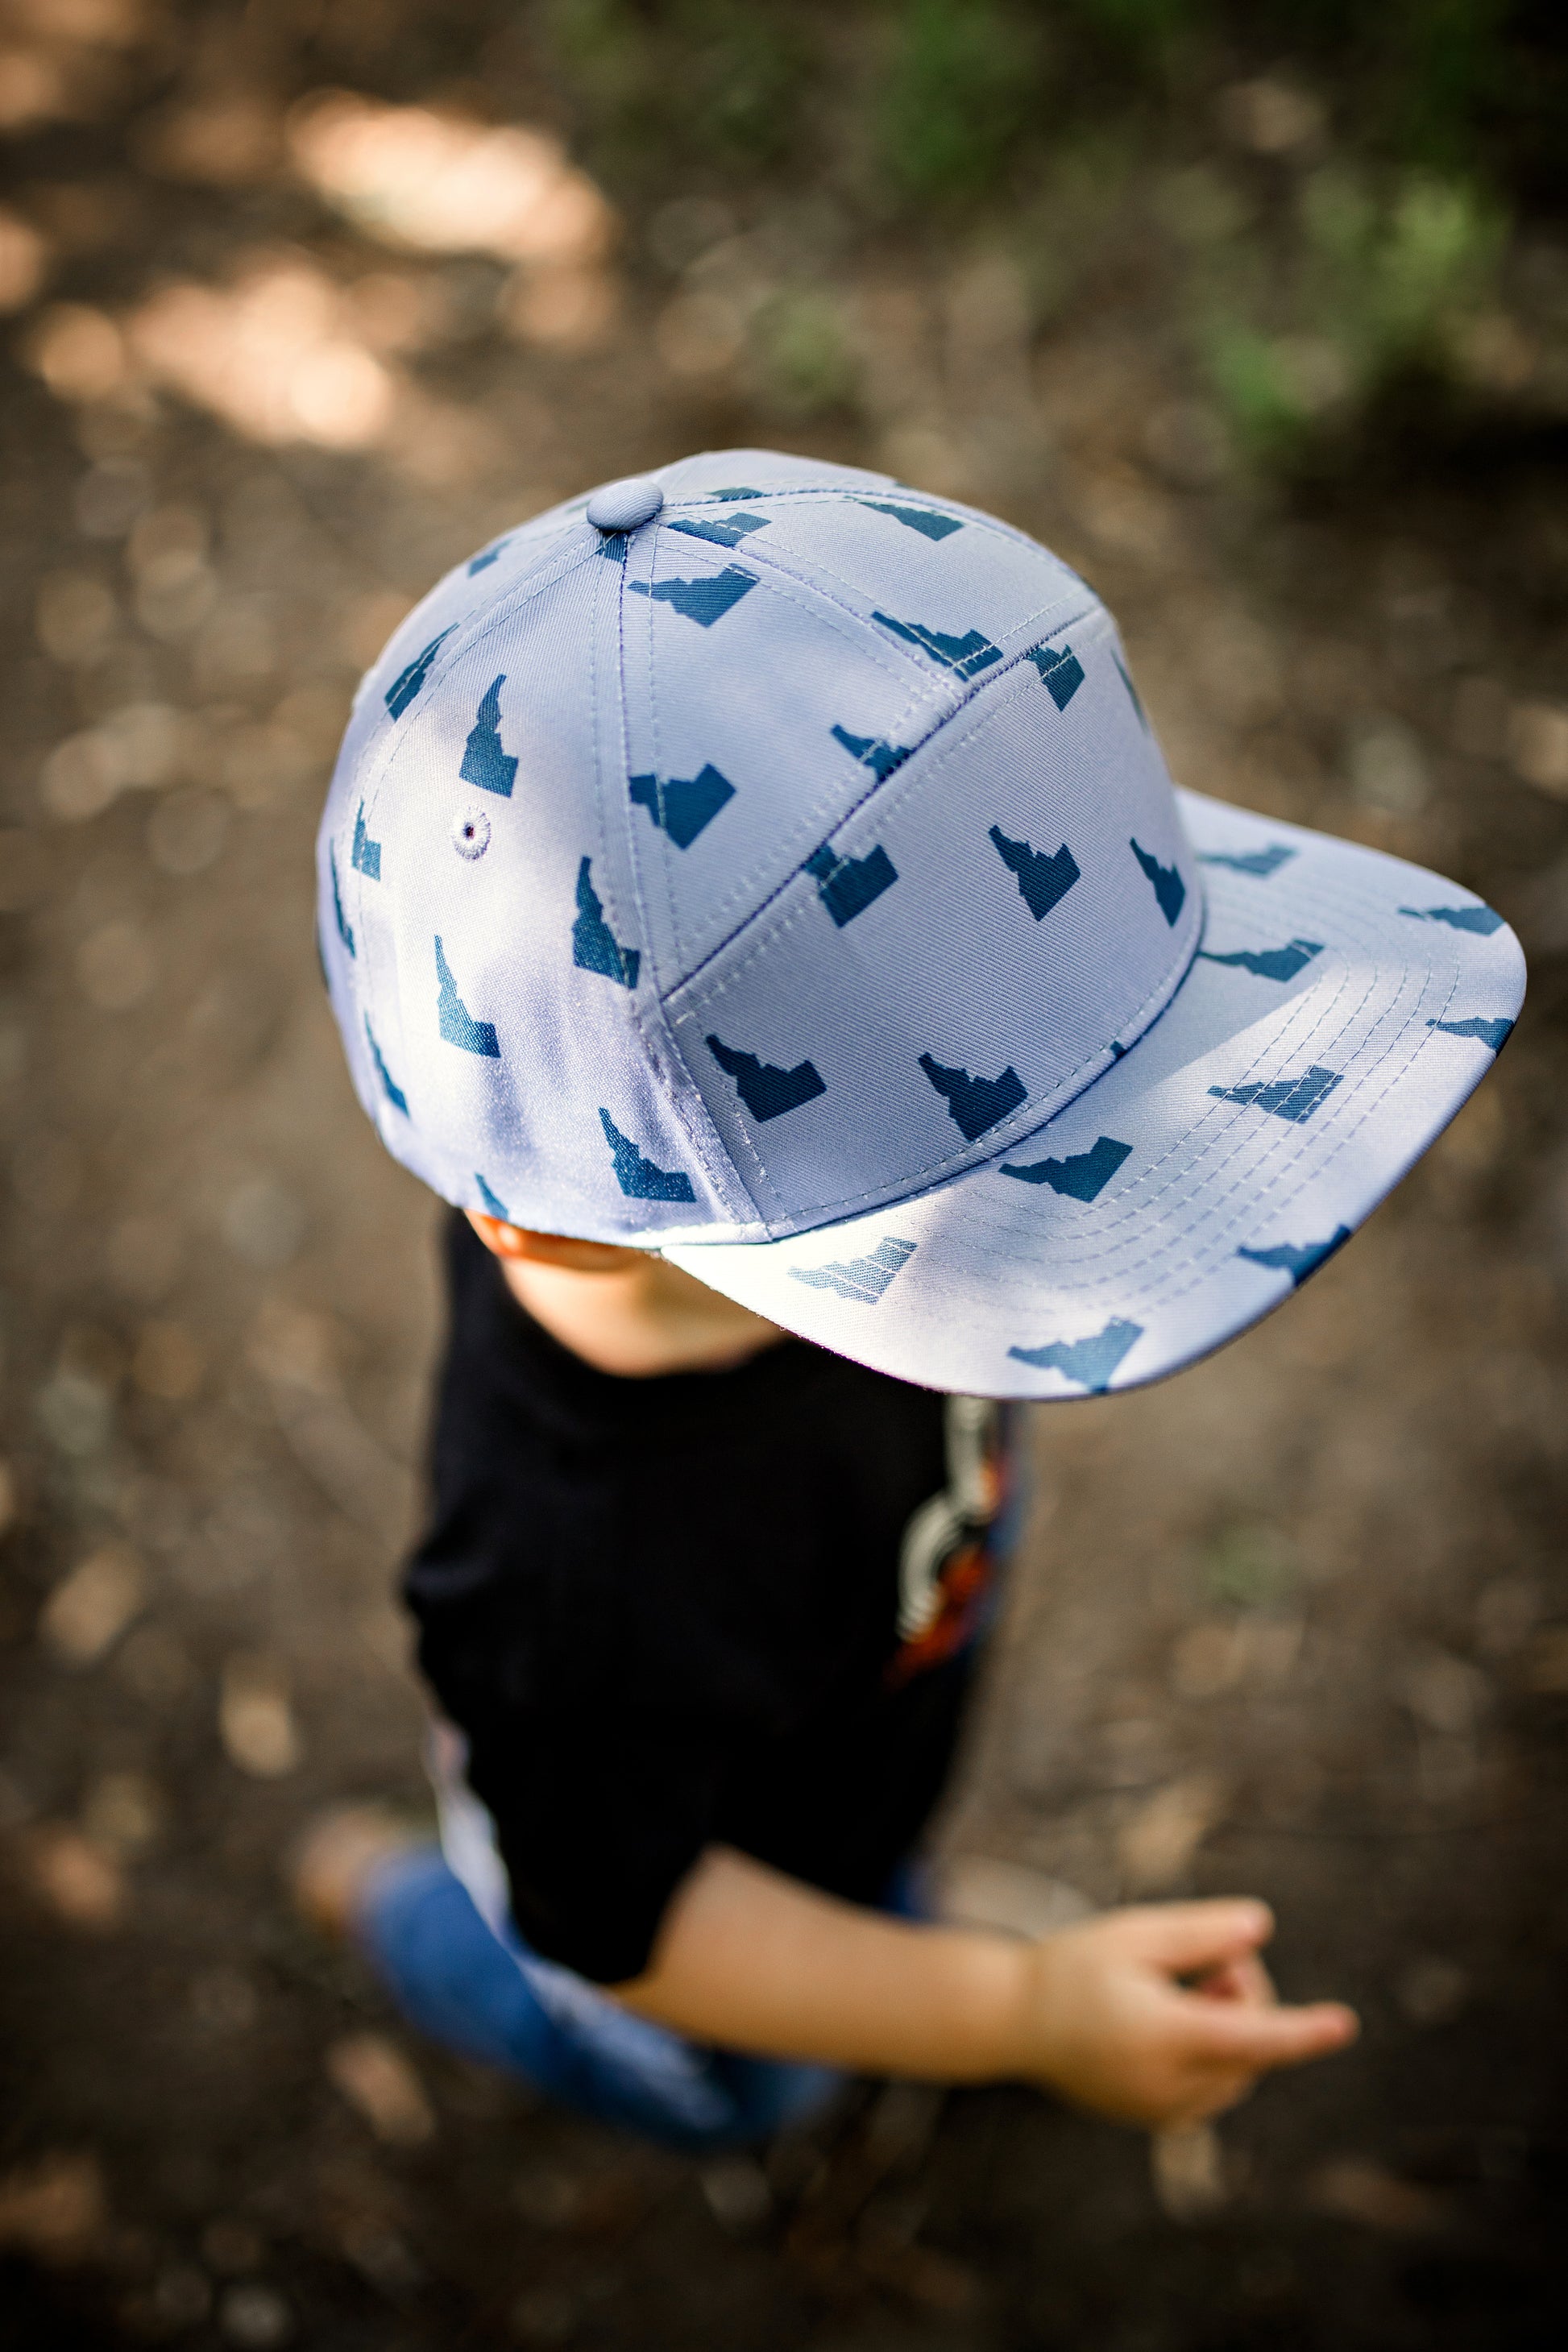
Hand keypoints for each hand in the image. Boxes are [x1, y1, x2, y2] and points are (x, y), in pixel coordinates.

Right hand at [1015, 1899, 1356, 2129]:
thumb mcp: (1133, 1934)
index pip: (1247, 2034)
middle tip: (1201, 1961)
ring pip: (1241, 2068)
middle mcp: (1169, 2086)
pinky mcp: (1162, 2121)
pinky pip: (1219, 2087)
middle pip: (1251, 2040)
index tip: (1343, 2023)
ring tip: (1175, 1994)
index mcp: (1160, 2035)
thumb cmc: (1075, 1968)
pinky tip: (1168, 2024)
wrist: (1018, 2023)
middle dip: (1243, 1993)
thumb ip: (1200, 1932)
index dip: (1299, 2028)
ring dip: (1230, 2025)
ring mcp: (1166, 2111)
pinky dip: (1214, 2052)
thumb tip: (1260, 1928)